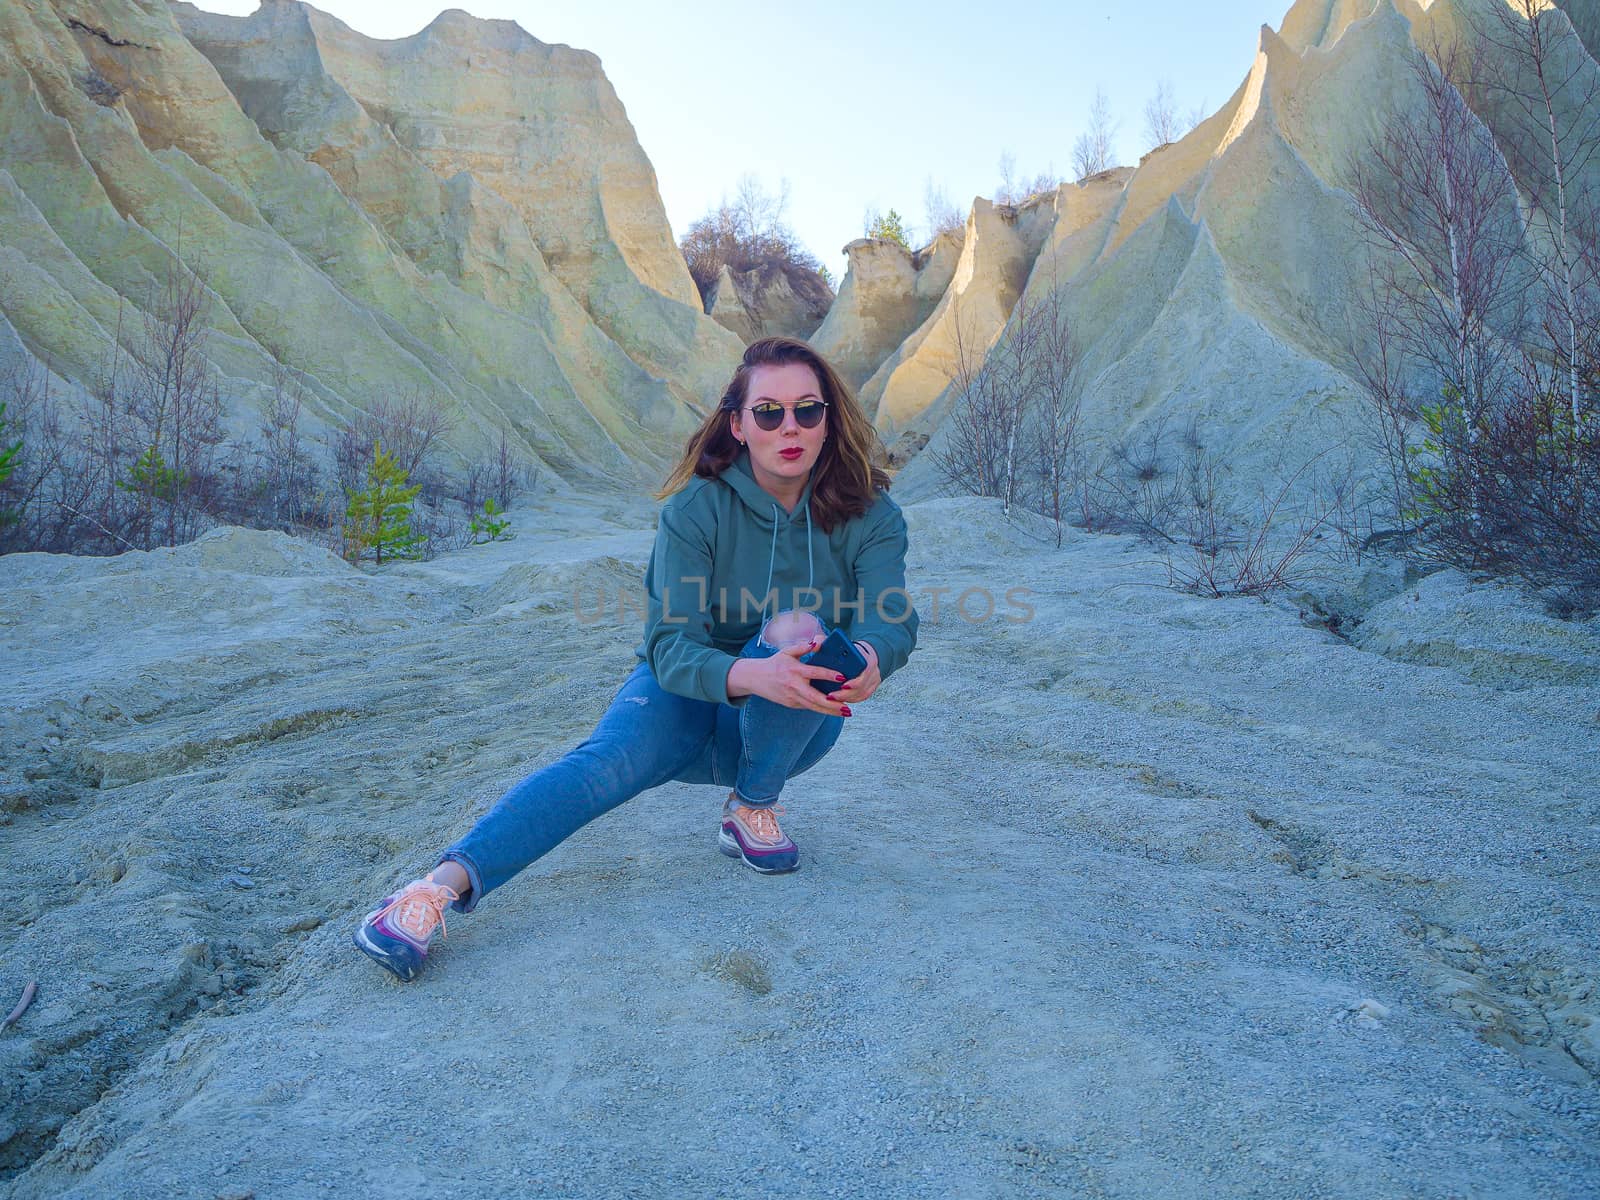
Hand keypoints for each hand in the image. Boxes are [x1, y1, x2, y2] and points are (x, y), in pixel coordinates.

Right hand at [735, 635, 852, 715]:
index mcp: (794, 670)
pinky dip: (821, 709)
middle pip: (816, 697)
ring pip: (814, 707)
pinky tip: (834, 710)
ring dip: (830, 711)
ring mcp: (792, 697)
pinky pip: (808, 707)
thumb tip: (817, 643)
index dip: (829, 675)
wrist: (754, 678)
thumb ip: (803, 647)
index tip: (843, 678)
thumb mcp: (787, 652)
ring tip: (846, 712)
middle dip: (833, 703)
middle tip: (847, 706)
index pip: (815, 672)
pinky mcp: (790, 704)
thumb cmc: (774, 663)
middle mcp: (794, 685)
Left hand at [830, 640, 880, 704]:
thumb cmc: (847, 648)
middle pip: (861, 686)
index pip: (864, 671)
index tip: (842, 685)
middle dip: (846, 693)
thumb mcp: (835, 642)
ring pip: (861, 694)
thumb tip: (814, 644)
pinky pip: (862, 697)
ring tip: (831, 700)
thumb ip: (824, 641)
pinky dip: (850, 700)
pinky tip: (839, 702)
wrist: (862, 653)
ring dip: (846, 698)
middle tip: (831, 696)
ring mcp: (874, 680)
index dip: (854, 681)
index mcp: (866, 658)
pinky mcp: (871, 687)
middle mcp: (873, 670)